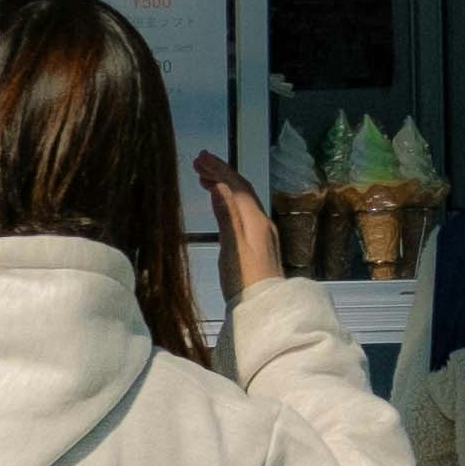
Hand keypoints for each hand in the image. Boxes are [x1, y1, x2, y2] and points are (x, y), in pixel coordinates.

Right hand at [195, 154, 284, 307]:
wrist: (265, 307)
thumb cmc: (244, 280)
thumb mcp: (231, 247)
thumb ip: (226, 216)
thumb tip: (219, 186)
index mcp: (255, 219)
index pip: (237, 186)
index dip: (220, 169)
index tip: (200, 157)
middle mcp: (262, 221)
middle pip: (242, 189)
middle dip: (221, 173)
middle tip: (199, 162)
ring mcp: (263, 232)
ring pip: (243, 199)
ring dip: (225, 185)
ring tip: (204, 178)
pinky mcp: (259, 242)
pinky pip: (243, 211)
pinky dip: (229, 200)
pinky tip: (219, 202)